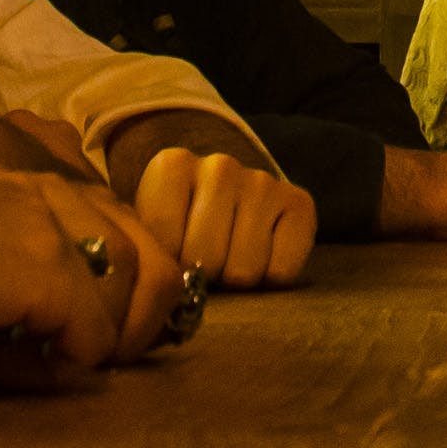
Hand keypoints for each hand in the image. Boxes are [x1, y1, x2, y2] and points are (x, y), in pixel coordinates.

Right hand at [0, 157, 188, 385]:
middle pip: (143, 246)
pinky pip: (91, 327)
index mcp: (15, 187)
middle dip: (142, 309)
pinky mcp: (41, 267)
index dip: (118, 281)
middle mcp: (40, 192)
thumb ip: (6, 308)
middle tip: (110, 355)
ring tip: (74, 364)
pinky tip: (44, 369)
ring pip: (135, 279)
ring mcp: (46, 225)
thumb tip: (70, 362)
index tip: (97, 328)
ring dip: (115, 333)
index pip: (108, 223)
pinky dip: (78, 356)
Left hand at [131, 142, 318, 286]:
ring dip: (235, 278)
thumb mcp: (149, 230)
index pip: (163, 240)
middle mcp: (219, 165)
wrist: (227, 204)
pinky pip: (282, 270)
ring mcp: (262, 181)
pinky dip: (271, 277)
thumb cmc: (180, 226)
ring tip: (230, 260)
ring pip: (243, 269)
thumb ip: (146, 247)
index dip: (168, 264)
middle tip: (203, 264)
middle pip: (205, 256)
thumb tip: (160, 282)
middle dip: (202, 275)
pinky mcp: (300, 202)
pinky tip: (262, 257)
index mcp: (172, 165)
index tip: (171, 256)